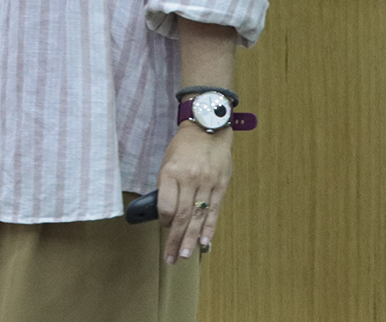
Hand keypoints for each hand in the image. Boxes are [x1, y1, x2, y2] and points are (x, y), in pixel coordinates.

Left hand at [156, 121, 231, 263]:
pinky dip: (209, 228)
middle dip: (175, 239)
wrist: (208, 128)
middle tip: (171, 257)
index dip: (164, 221)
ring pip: (198, 217)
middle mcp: (189, 179)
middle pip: (182, 216)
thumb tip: (166, 213)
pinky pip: (214, 211)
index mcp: (171, 172)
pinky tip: (205, 243)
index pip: (167, 205)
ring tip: (185, 255)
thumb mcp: (167, 161)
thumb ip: (167, 186)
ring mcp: (207, 183)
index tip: (164, 228)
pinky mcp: (221, 185)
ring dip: (192, 239)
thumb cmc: (183, 146)